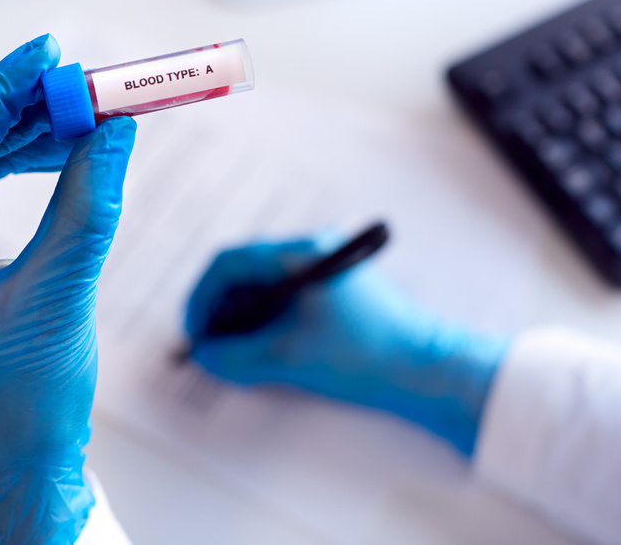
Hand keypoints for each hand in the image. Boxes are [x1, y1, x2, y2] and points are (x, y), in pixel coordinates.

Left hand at [0, 35, 135, 544]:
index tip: (46, 52)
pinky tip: (64, 149)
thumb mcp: (58, 296)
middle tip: (85, 82)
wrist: (12, 469)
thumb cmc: (21, 407)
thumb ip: (86, 204)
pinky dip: (23, 172)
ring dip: (30, 139)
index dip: (3, 94)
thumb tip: (113, 131)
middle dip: (27, 113)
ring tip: (88, 112)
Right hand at [184, 236, 508, 455]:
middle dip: (219, 310)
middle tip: (208, 345)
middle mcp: (311, 252)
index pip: (230, 262)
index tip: (194, 331)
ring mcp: (323, 271)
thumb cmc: (366, 355)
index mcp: (301, 253)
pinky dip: (263, 324)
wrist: (429, 372)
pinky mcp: (333, 293)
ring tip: (231, 352)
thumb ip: (236, 356)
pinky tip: (259, 350)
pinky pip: (283, 301)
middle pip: (243, 272)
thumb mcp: (288, 357)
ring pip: (262, 288)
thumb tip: (204, 356)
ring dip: (240, 319)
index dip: (202, 298)